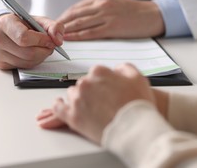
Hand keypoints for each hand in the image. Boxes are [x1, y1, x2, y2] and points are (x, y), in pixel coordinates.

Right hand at [0, 14, 64, 68]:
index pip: (24, 37)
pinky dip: (33, 62)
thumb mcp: (37, 20)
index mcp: (5, 23)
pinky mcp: (0, 64)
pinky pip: (23, 67)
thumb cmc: (20, 24)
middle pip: (28, 53)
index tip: (50, 40)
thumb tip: (59, 41)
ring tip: (41, 48)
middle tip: (50, 46)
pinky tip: (32, 54)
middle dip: (44, 51)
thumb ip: (52, 26)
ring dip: (40, 57)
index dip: (41, 41)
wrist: (0, 30)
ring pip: (27, 62)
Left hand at [36, 63, 155, 143]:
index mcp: (99, 72)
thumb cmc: (138, 105)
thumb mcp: (138, 78)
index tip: (107, 91)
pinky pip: (59, 109)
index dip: (103, 83)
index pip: (96, 74)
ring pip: (72, 95)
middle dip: (92, 92)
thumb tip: (117, 69)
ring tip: (91, 109)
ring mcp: (77, 100)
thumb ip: (124, 68)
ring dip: (79, 99)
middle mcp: (85, 83)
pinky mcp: (72, 117)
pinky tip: (60, 105)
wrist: (135, 129)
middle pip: (84, 84)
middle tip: (103, 103)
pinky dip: (59, 106)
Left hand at [57, 0, 164, 40]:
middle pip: (74, 15)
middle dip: (60, 24)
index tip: (54, 24)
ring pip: (80, 23)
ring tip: (56, 37)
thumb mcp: (113, 3)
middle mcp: (101, 5)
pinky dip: (78, 36)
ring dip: (66, 31)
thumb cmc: (134, 11)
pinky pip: (90, 33)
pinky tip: (70, 40)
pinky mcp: (112, 27)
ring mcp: (106, 15)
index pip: (75, 8)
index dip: (63, 16)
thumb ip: (97, 9)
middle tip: (50, 32)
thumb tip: (80, 18)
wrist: (153, 15)